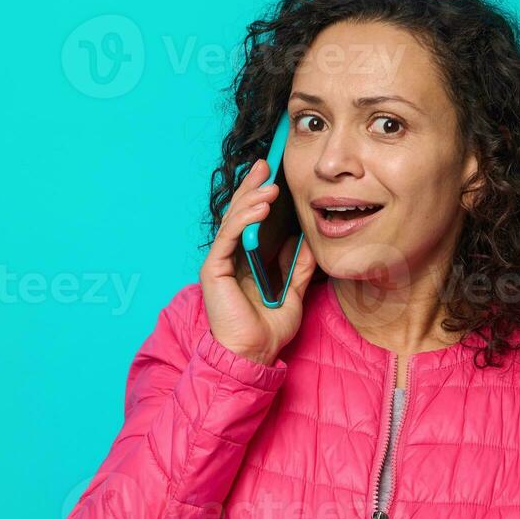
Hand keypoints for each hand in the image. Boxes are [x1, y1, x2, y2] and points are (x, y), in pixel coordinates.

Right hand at [199, 158, 318, 365]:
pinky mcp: (213, 269)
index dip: (259, 197)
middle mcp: (229, 258)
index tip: (273, 177)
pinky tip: (259, 207)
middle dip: (252, 187)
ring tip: (270, 186)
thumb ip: (298, 268)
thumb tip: (306, 241)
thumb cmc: (268, 330)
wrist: (254, 354)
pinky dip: (243, 219)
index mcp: (244, 261)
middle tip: (266, 164)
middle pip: (238, 214)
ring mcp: (219, 262)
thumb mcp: (293, 292)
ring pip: (233, 221)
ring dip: (251, 200)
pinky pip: (229, 237)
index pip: (250, 221)